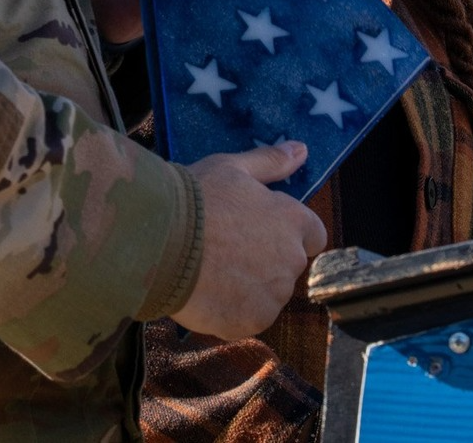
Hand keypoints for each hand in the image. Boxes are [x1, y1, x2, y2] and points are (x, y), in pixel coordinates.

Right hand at [174, 142, 326, 338]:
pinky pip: (248, 317)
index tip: (259, 230)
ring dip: (249, 286)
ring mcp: (273, 295)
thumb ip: (272, 162)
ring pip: (268, 294)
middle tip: (226, 248)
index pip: (313, 235)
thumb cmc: (197, 198)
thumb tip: (303, 149)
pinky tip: (206, 293)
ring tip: (212, 271)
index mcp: (293, 220)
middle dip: (265, 260)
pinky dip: (232, 310)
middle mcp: (291, 260)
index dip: (287, 233)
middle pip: (287, 266)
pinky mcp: (251, 322)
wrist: (159, 241)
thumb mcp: (233, 168)